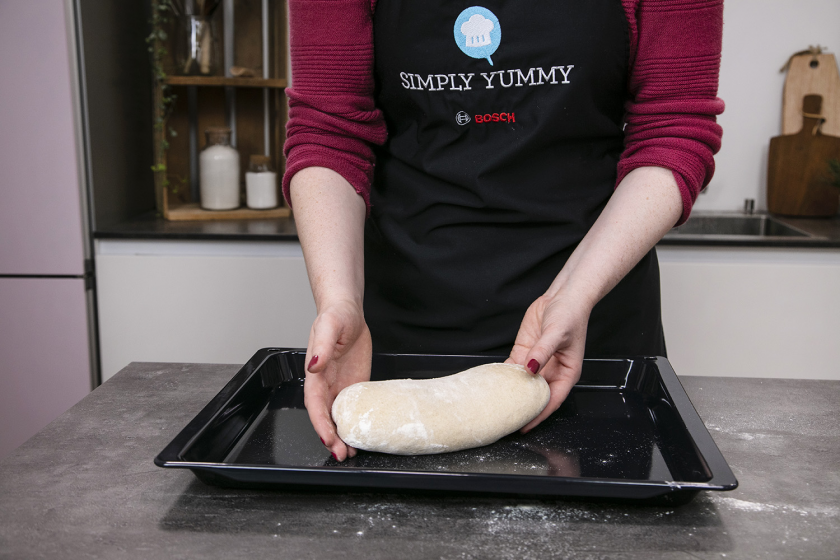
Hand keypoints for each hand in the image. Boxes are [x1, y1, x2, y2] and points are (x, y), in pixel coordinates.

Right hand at [303, 299, 371, 461]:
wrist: (349, 312)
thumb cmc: (335, 316)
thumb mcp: (329, 327)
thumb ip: (321, 346)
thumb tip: (314, 365)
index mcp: (315, 374)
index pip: (314, 405)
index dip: (320, 423)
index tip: (328, 438)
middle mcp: (326, 385)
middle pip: (325, 417)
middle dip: (331, 438)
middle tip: (343, 454)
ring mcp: (340, 387)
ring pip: (337, 418)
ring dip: (342, 436)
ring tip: (352, 454)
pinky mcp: (355, 386)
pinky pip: (353, 409)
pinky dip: (355, 424)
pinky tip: (362, 436)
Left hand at [507, 292, 590, 431]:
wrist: (563, 296)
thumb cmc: (570, 315)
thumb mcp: (557, 334)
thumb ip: (543, 352)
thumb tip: (530, 369)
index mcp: (566, 373)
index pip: (552, 399)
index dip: (539, 414)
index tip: (526, 425)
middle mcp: (551, 371)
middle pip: (536, 396)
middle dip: (523, 408)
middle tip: (506, 421)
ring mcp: (537, 362)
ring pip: (522, 383)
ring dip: (511, 393)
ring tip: (496, 406)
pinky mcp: (525, 352)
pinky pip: (513, 368)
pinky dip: (504, 375)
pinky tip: (493, 382)